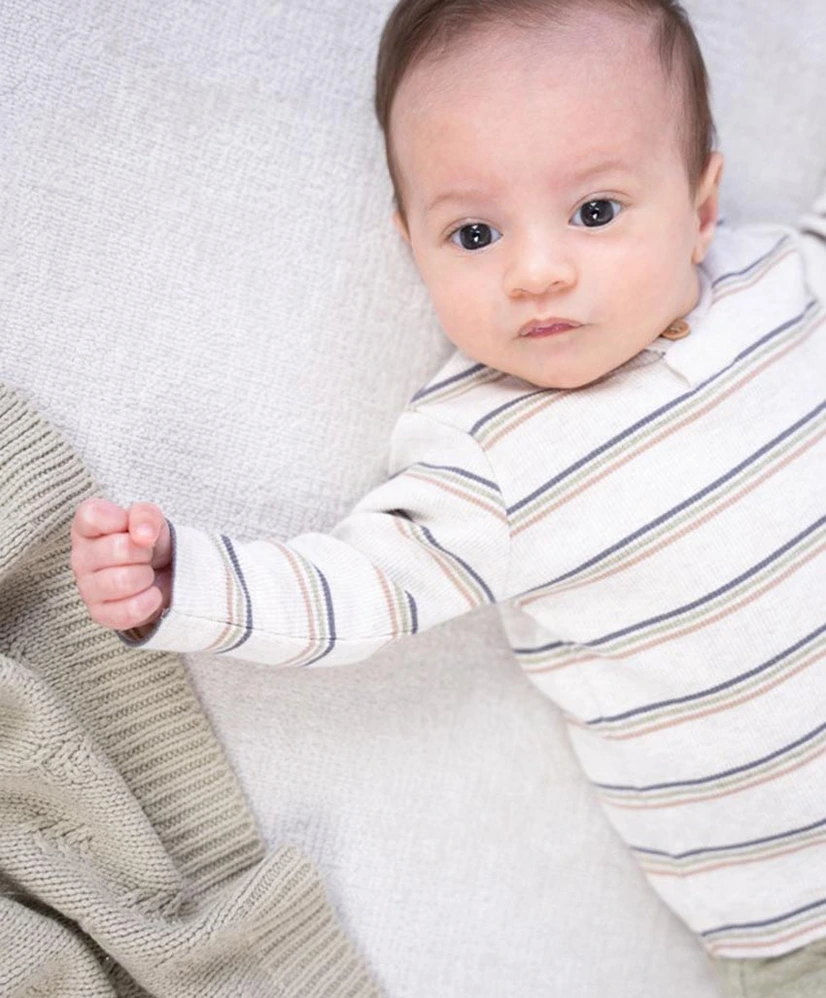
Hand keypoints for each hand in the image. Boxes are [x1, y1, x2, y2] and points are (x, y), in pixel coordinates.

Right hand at [71, 499, 172, 630]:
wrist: (162, 576)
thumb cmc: (148, 543)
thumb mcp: (151, 519)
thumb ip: (145, 516)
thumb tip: (142, 535)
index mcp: (86, 528)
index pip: (92, 515)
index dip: (120, 519)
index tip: (132, 528)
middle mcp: (80, 557)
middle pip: (118, 548)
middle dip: (144, 551)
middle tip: (146, 555)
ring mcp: (86, 588)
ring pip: (123, 581)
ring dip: (146, 576)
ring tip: (145, 574)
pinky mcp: (100, 614)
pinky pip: (128, 610)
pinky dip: (149, 601)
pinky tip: (150, 593)